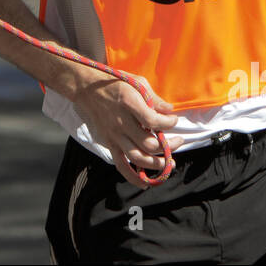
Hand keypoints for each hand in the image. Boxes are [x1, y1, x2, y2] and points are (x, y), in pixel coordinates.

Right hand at [71, 73, 180, 188]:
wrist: (87, 88)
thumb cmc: (115, 83)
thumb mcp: (137, 82)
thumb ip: (154, 98)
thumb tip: (170, 111)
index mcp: (128, 103)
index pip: (153, 120)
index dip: (168, 123)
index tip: (174, 120)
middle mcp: (121, 122)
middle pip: (148, 143)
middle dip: (168, 146)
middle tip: (178, 142)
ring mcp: (114, 135)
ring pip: (137, 157)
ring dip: (156, 164)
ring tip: (169, 163)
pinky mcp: (109, 143)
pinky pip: (121, 165)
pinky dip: (132, 177)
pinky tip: (145, 183)